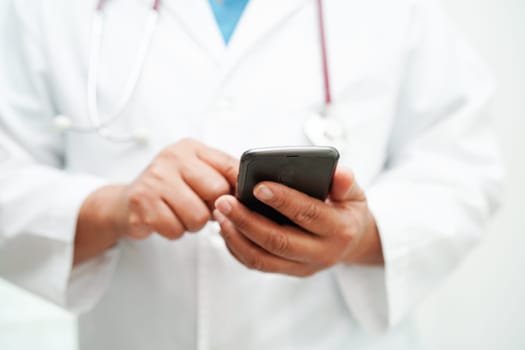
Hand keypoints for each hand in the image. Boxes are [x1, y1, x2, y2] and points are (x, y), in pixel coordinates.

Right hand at [75, 138, 237, 263]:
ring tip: (180, 212)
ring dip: (192, 223)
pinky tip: (165, 219)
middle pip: (218, 193)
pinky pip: (176, 230)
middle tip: (198, 205)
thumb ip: (223, 175)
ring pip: (198, 217)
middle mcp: (172, 158)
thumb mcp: (196, 172)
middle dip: (212, 208)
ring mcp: (155, 180)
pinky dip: (174, 231)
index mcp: (191, 148)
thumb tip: (253, 190)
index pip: (231, 167)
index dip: (238, 189)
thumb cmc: (170, 188)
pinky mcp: (142, 204)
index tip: (238, 199)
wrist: (126, 203)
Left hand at [212, 168, 382, 276]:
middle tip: (225, 201)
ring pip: (263, 258)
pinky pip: (257, 264)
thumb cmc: (347, 210)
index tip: (257, 186)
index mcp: (340, 229)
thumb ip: (344, 181)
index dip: (283, 200)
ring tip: (220, 214)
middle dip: (248, 221)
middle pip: (279, 241)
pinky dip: (237, 248)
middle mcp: (322, 252)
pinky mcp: (288, 271)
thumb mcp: (354, 193)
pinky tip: (225, 227)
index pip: (308, 214)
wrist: (352, 242)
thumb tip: (339, 172)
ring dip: (237, 237)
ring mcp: (303, 266)